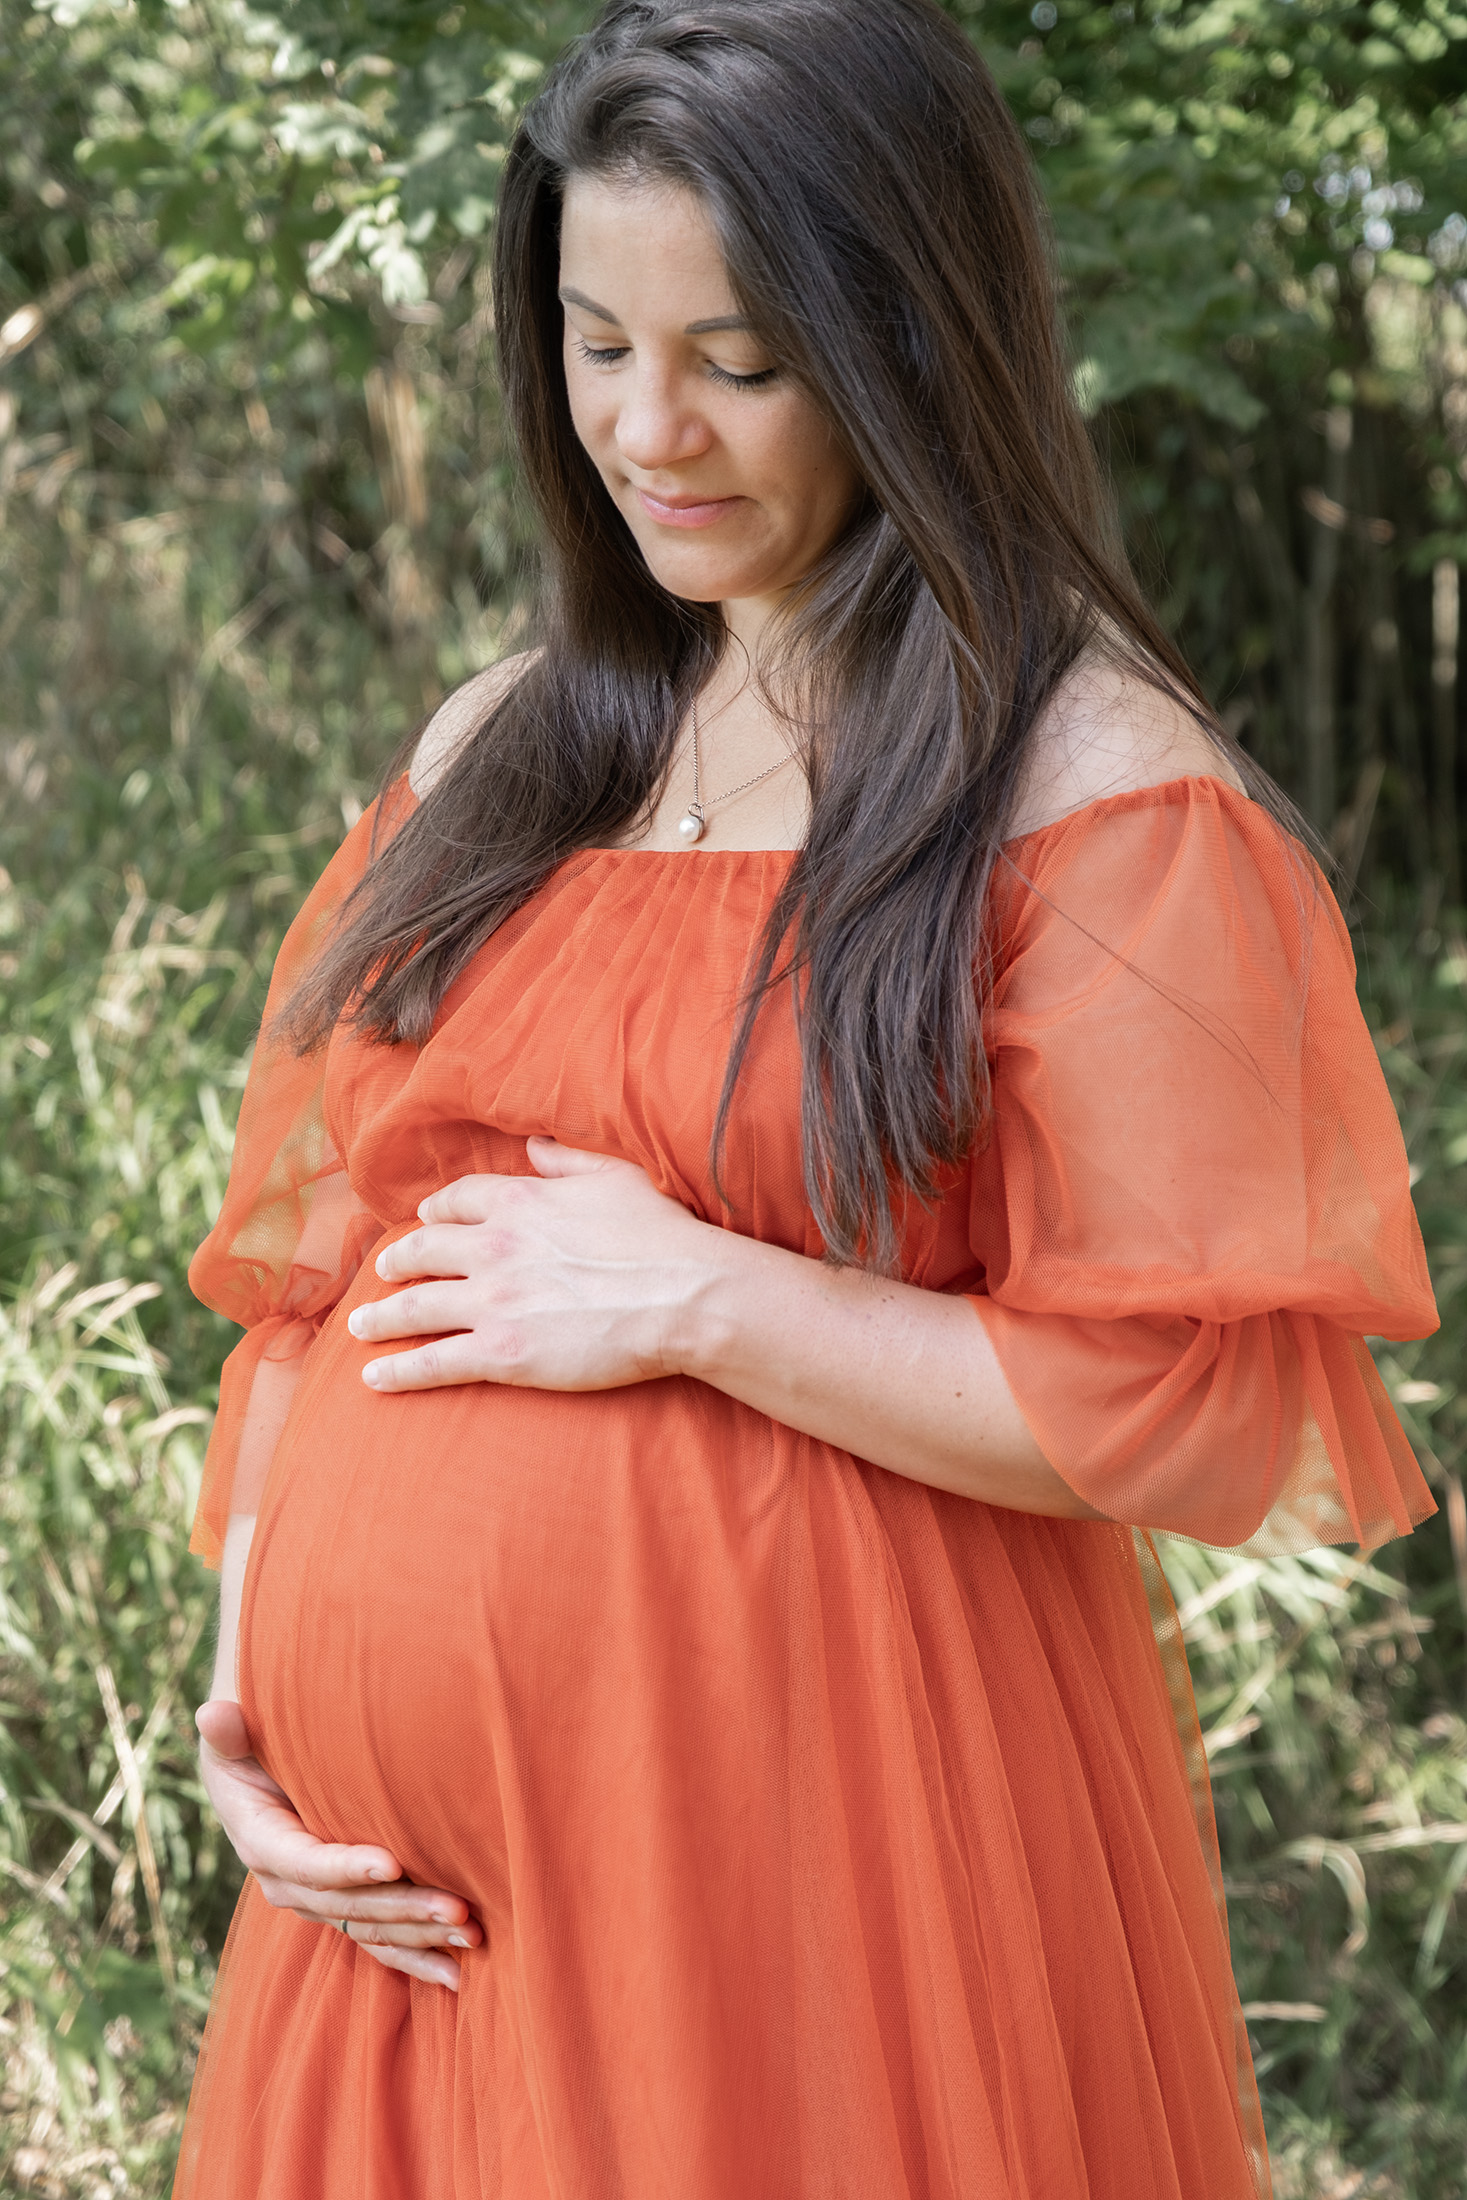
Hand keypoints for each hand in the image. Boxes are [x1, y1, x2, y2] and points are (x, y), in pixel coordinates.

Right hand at [195, 1698, 479, 1991]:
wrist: (263, 1761)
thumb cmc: (257, 1735)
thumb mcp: (236, 1730)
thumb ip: (230, 1730)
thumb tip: (213, 1715)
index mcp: (261, 1840)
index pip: (305, 1862)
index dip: (345, 1867)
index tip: (393, 1863)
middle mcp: (287, 1881)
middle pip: (347, 1906)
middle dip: (403, 1908)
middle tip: (456, 1906)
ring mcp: (316, 1899)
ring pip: (369, 1928)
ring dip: (420, 1936)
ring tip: (471, 1932)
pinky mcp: (343, 1906)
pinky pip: (378, 1942)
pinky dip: (416, 1958)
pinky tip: (457, 1976)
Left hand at [346, 1136, 722, 1393]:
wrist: (684, 1296)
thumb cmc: (661, 1236)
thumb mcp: (616, 1177)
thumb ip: (569, 1159)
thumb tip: (536, 1143)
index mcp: (520, 1201)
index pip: (458, 1201)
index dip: (436, 1211)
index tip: (425, 1220)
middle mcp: (494, 1247)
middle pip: (425, 1251)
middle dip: (398, 1262)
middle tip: (383, 1272)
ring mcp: (493, 1302)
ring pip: (417, 1307)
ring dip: (381, 1318)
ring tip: (360, 1326)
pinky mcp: (502, 1352)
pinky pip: (434, 1363)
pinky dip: (398, 1372)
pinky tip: (372, 1379)